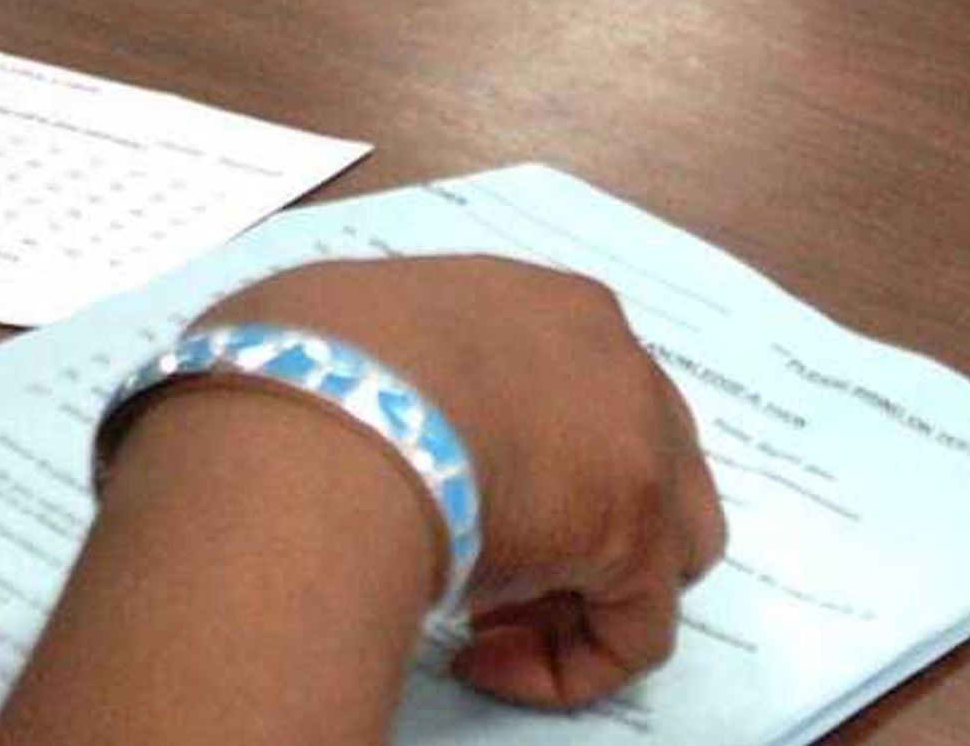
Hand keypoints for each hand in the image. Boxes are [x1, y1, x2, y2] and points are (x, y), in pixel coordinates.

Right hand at [191, 256, 721, 709]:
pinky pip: (635, 632)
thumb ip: (382, 366)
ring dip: (587, 589)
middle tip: (487, 568)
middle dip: (580, 524)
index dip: (529, 464)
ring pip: (664, 543)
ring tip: (486, 620)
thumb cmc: (305, 360)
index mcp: (549, 306)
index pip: (578, 396)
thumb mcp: (350, 331)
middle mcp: (616, 359)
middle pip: (643, 461)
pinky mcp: (640, 533)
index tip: (452, 498)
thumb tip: (342, 404)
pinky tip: (479, 660)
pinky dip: (568, 663)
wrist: (325, 404)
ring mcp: (641, 440)